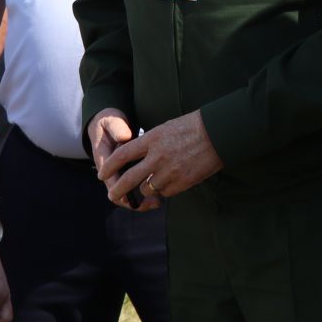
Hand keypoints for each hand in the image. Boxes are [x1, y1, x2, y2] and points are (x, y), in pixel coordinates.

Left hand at [98, 110, 222, 208]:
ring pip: (148, 188)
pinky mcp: (182, 183)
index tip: (103, 172)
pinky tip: (172, 181)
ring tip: (152, 183)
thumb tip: (142, 157)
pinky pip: (166, 192)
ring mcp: (169, 172)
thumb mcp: (167, 128)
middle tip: (113, 195)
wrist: (219, 134)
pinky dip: (165, 190)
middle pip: (129, 178)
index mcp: (152, 139)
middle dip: (118, 190)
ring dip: (147, 188)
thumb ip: (152, 144)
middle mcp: (157, 157)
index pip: (122, 155)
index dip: (110, 166)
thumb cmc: (195, 127)